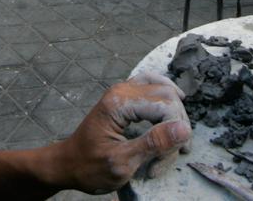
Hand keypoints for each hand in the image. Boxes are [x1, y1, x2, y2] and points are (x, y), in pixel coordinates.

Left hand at [54, 72, 191, 193]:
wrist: (67, 164)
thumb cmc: (89, 167)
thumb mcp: (122, 162)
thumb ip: (153, 143)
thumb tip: (185, 128)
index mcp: (118, 104)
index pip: (165, 105)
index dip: (174, 132)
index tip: (166, 159)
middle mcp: (121, 90)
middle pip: (167, 96)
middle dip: (176, 125)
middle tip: (173, 154)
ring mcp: (122, 91)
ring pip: (163, 88)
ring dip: (174, 113)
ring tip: (176, 140)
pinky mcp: (123, 96)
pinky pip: (151, 86)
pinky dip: (165, 98)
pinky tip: (174, 109)